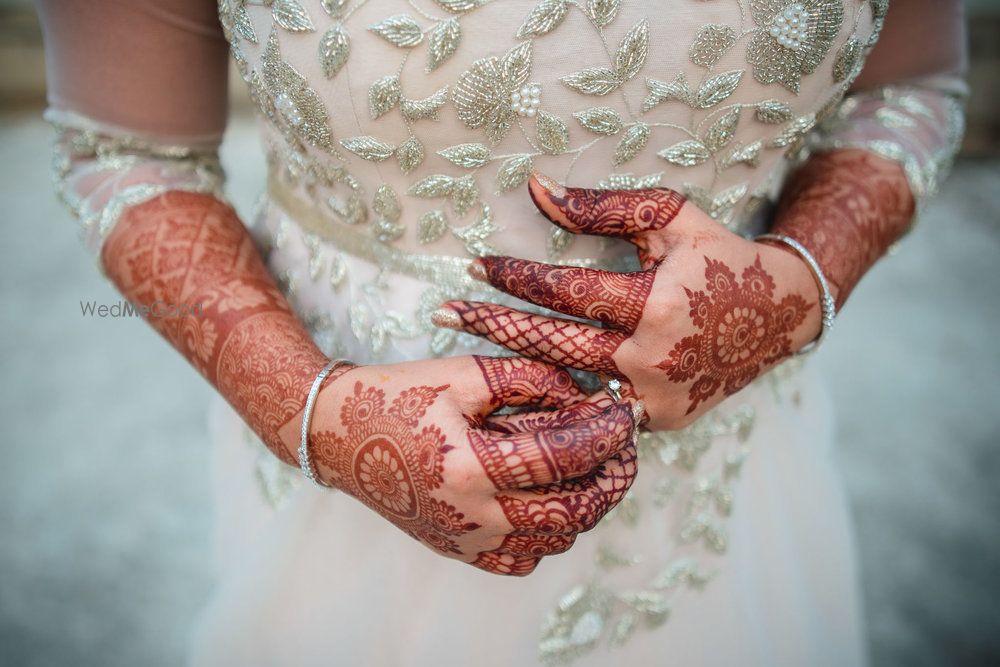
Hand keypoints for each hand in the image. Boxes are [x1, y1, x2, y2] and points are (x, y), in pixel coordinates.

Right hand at [291, 356, 641, 575]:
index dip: (605, 434)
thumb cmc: (399, 396)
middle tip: (625, 451)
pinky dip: (547, 535)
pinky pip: (521, 559)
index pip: (563, 457)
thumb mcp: (464, 374)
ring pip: (552, 541)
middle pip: (571, 513)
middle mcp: (471, 515)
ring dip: (584, 506)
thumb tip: (585, 392)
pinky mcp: (458, 550)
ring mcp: (465, 540)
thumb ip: (529, 378)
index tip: (625, 414)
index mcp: (471, 467)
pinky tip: (549, 500)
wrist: (339, 436)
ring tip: (594, 470)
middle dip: (611, 481)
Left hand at [432, 175, 821, 430]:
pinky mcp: (663, 421)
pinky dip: (559, 404)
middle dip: (491, 326)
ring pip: (568, 386)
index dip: (514, 277)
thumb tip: (535, 188)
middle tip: (440, 313)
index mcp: (655, 303)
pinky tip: (515, 397)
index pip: (565, 291)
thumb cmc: (719, 256)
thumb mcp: (670, 217)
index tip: (472, 265)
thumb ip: (602, 207)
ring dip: (513, 369)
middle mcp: (652, 357)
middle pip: (552, 343)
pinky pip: (597, 415)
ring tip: (463, 355)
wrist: (781, 314)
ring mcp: (656, 397)